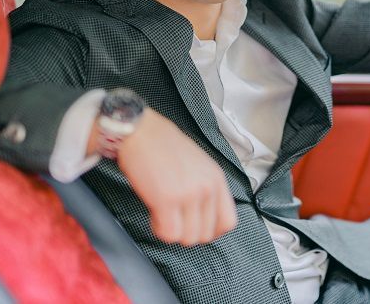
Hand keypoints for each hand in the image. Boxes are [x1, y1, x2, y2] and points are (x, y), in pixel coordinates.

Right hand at [93, 109, 236, 245]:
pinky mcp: (167, 200)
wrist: (141, 132)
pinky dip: (159, 230)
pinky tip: (154, 215)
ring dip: (173, 232)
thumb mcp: (199, 165)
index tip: (197, 227)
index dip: (212, 231)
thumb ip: (205, 189)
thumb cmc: (164, 146)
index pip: (228, 222)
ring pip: (188, 238)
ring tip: (163, 216)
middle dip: (187, 232)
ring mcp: (189, 194)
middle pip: (206, 234)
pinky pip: (169, 234)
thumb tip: (203, 216)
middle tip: (175, 220)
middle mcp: (207, 188)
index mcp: (217, 179)